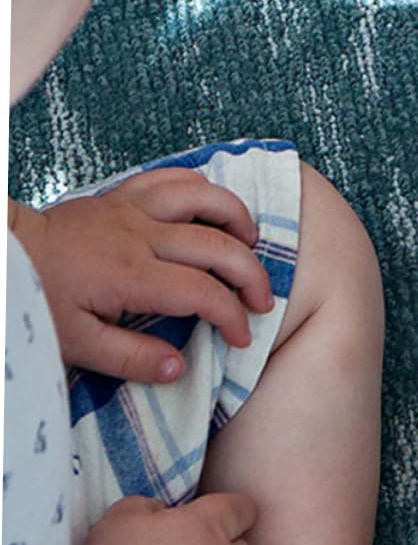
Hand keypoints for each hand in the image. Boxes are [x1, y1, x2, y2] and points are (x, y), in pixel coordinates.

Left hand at [9, 168, 271, 382]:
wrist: (4, 254)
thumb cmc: (36, 300)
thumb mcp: (74, 344)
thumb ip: (130, 358)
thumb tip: (179, 367)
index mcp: (131, 275)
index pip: (202, 293)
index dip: (232, 316)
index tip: (242, 337)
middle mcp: (141, 235)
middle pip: (217, 245)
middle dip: (251, 274)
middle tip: (264, 300)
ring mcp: (133, 209)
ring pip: (204, 198)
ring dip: (237, 218)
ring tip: (251, 243)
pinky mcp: (123, 195)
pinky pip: (174, 177)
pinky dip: (203, 187)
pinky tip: (213, 206)